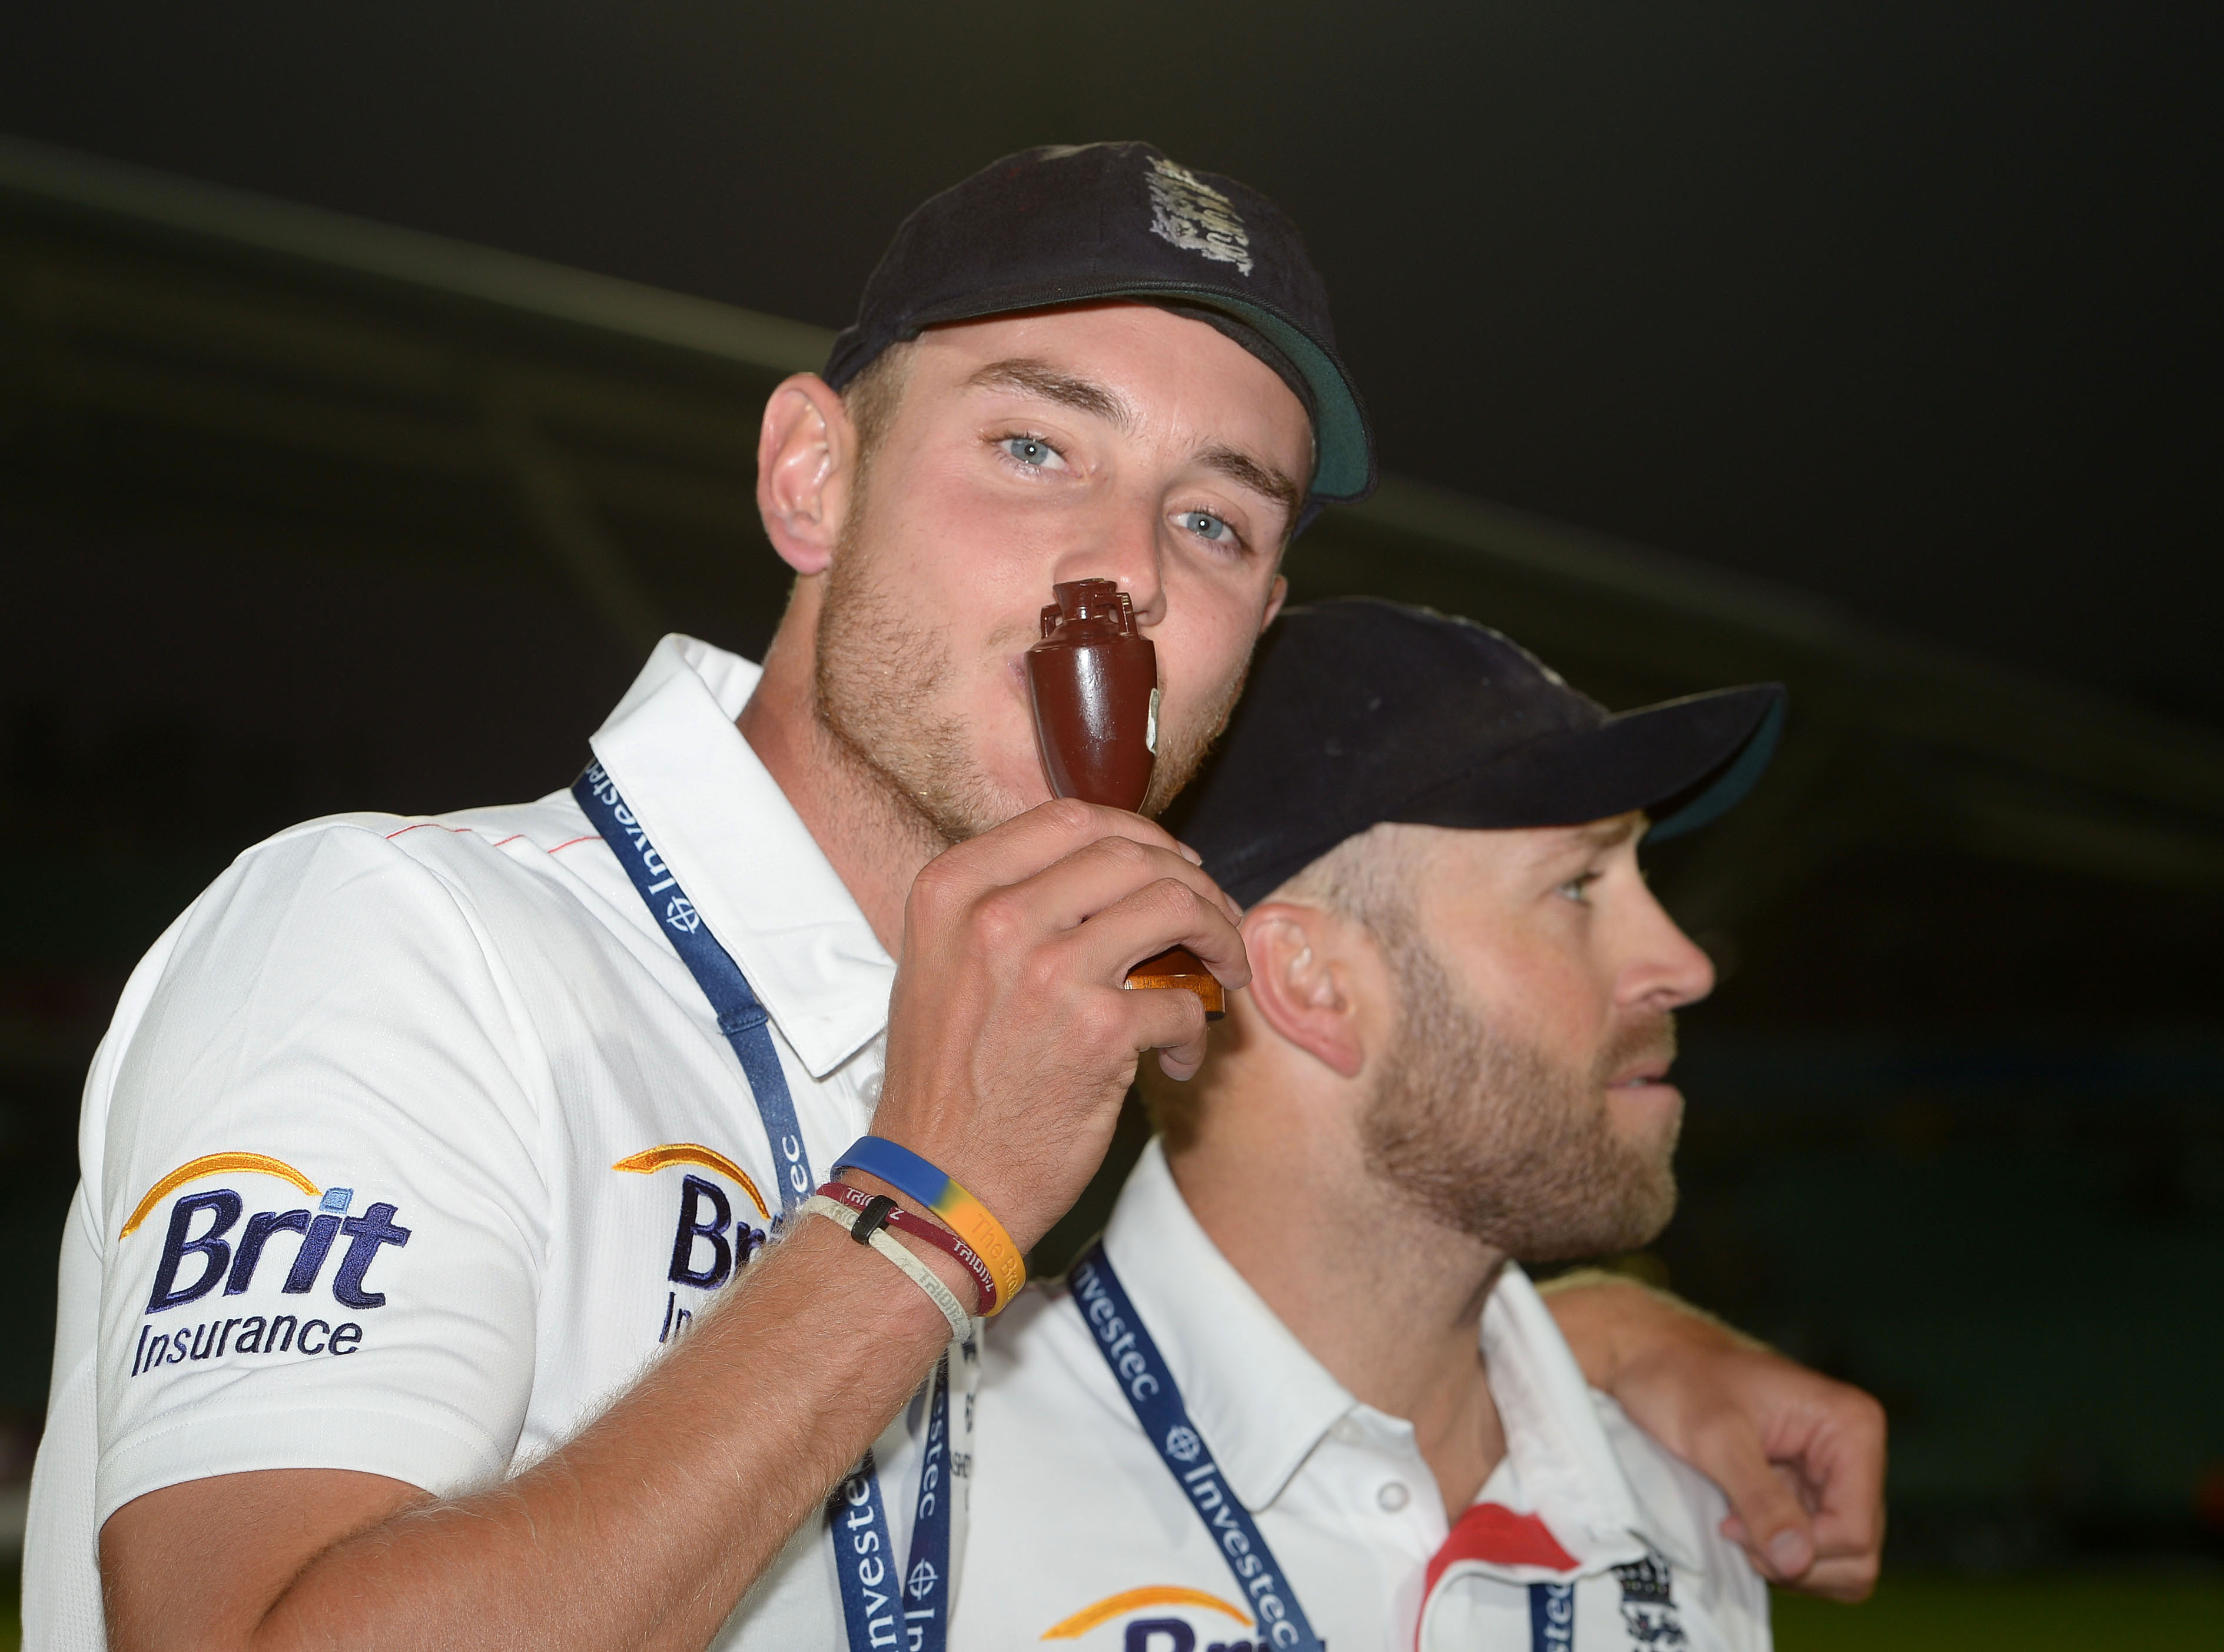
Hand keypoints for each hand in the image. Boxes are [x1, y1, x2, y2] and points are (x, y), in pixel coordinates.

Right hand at [872, 798, 1248, 1249]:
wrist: (937, 1186)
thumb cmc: (946, 1086)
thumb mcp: (942, 966)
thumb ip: (1004, 908)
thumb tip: (1108, 882)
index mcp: (953, 891)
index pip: (1069, 818)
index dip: (1138, 835)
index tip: (1170, 865)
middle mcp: (996, 918)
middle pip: (1131, 855)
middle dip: (1192, 880)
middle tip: (1215, 918)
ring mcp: (1049, 971)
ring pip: (1175, 906)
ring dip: (1219, 936)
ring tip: (1224, 972)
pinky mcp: (1099, 1032)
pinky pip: (1183, 1003)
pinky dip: (1198, 1031)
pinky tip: (1181, 1059)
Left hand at [1543, 1275, 1885, 1600]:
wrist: (1651, 1357)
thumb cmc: (1679, 1378)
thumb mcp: (1716, 1438)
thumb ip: (1760, 1499)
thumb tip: (1797, 1560)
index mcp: (1852, 1426)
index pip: (1855, 1528)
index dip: (1800, 1546)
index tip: (1733, 1523)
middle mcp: (1855, 1452)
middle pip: (1855, 1552)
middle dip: (1793, 1557)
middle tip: (1732, 1525)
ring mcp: (1834, 1475)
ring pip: (1839, 1560)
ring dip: (1785, 1559)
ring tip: (1734, 1521)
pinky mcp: (1809, 1491)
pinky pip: (1813, 1550)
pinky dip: (1776, 1551)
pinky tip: (1739, 1521)